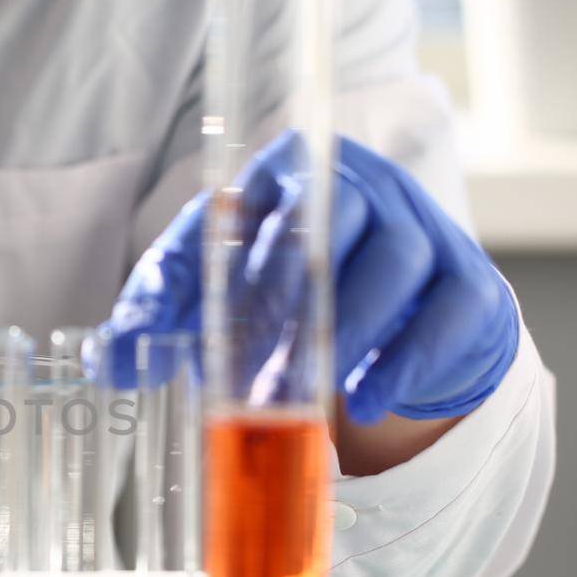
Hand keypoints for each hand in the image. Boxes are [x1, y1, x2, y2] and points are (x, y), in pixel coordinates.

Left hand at [100, 133, 518, 423]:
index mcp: (282, 175)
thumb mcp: (218, 302)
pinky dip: (406, 359)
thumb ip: (159, 319)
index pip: (237, 205)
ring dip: (347, 327)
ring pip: (395, 257)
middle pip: (331, 214)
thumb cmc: (290, 300)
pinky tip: (366, 401)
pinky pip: (449, 309)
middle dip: (287, 295)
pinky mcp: (469, 283)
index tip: (183, 329)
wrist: (399, 334)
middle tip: (252, 370)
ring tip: (309, 392)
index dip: (204, 264)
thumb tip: (107, 362)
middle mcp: (358, 185)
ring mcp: (422, 227)